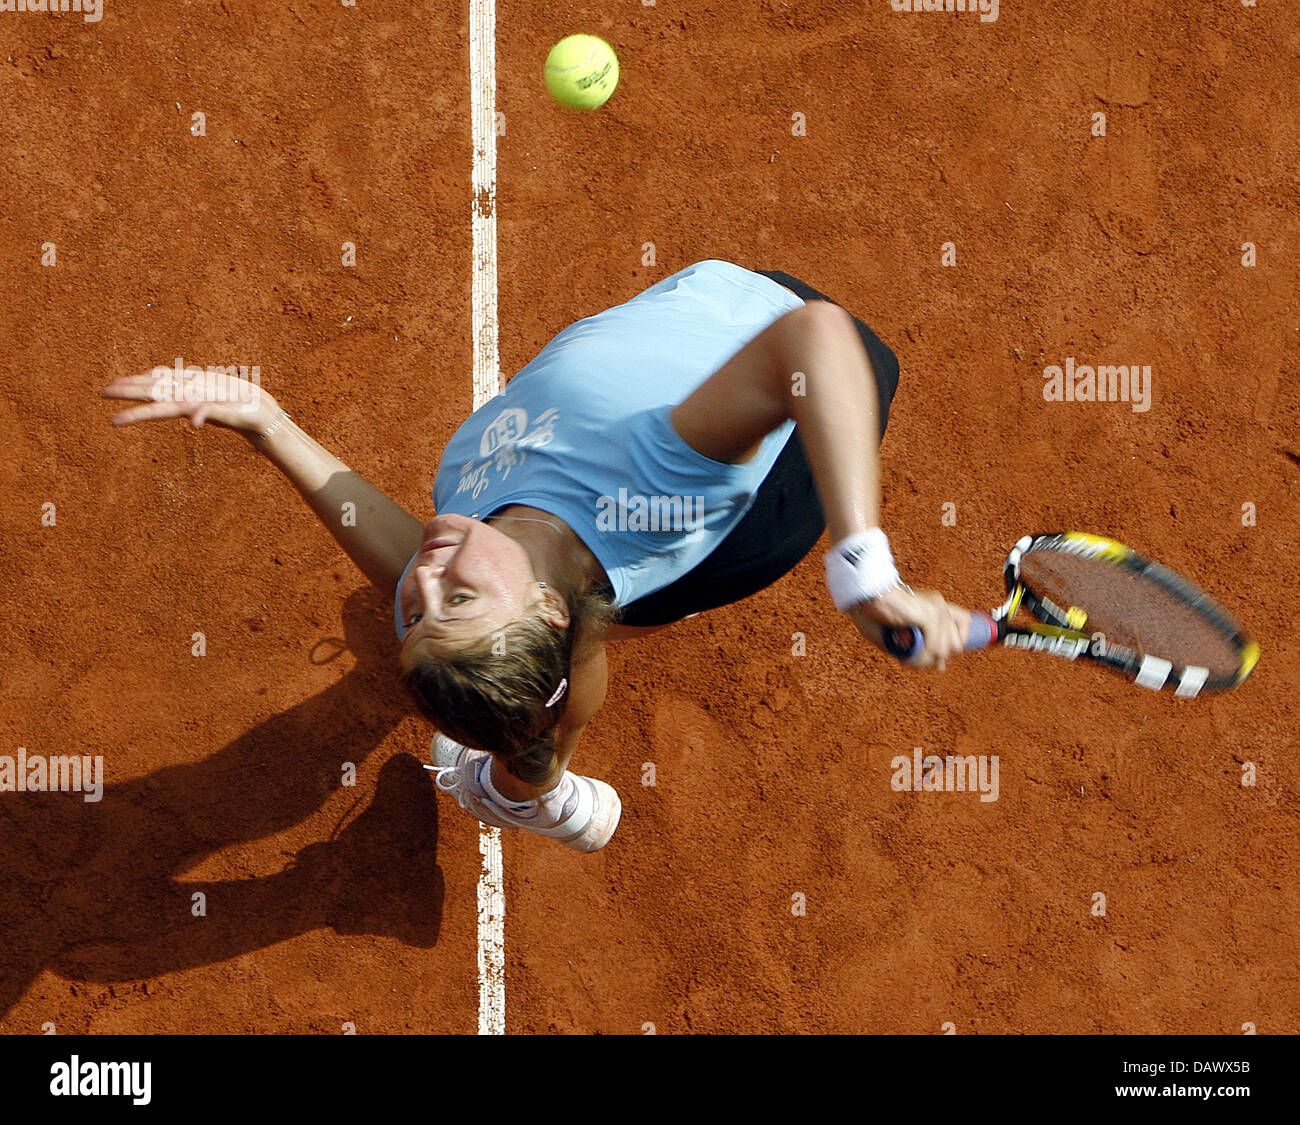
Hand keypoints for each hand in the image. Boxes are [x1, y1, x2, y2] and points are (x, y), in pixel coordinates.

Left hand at [101, 366, 280, 437]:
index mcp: (189, 406)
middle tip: (103, 393)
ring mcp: (195, 390)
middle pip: (151, 393)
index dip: (135, 414)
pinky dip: (165, 374)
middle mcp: (187, 398)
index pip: (155, 409)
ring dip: (140, 383)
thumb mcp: (231, 414)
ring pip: (161, 384)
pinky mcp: (205, 384)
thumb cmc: (249, 416)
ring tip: (120, 383)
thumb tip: (194, 420)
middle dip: (128, 392)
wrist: (264, 413)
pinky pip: (180, 377)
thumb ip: (212, 413)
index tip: (113, 422)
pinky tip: (156, 373)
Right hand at [847, 585, 971, 670]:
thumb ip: (923, 649)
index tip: (936, 654)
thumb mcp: (901, 635)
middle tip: (913, 656)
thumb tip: (941, 667)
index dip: (954, 644)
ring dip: (924, 659)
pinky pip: (935, 648)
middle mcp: (940, 605)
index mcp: (935, 607)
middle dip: (935, 657)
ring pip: (946, 650)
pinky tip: (905, 654)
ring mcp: (937, 609)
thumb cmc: (873, 614)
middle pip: (957, 645)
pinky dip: (919, 657)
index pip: (965, 626)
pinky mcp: (930, 615)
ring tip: (905, 655)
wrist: (863, 597)